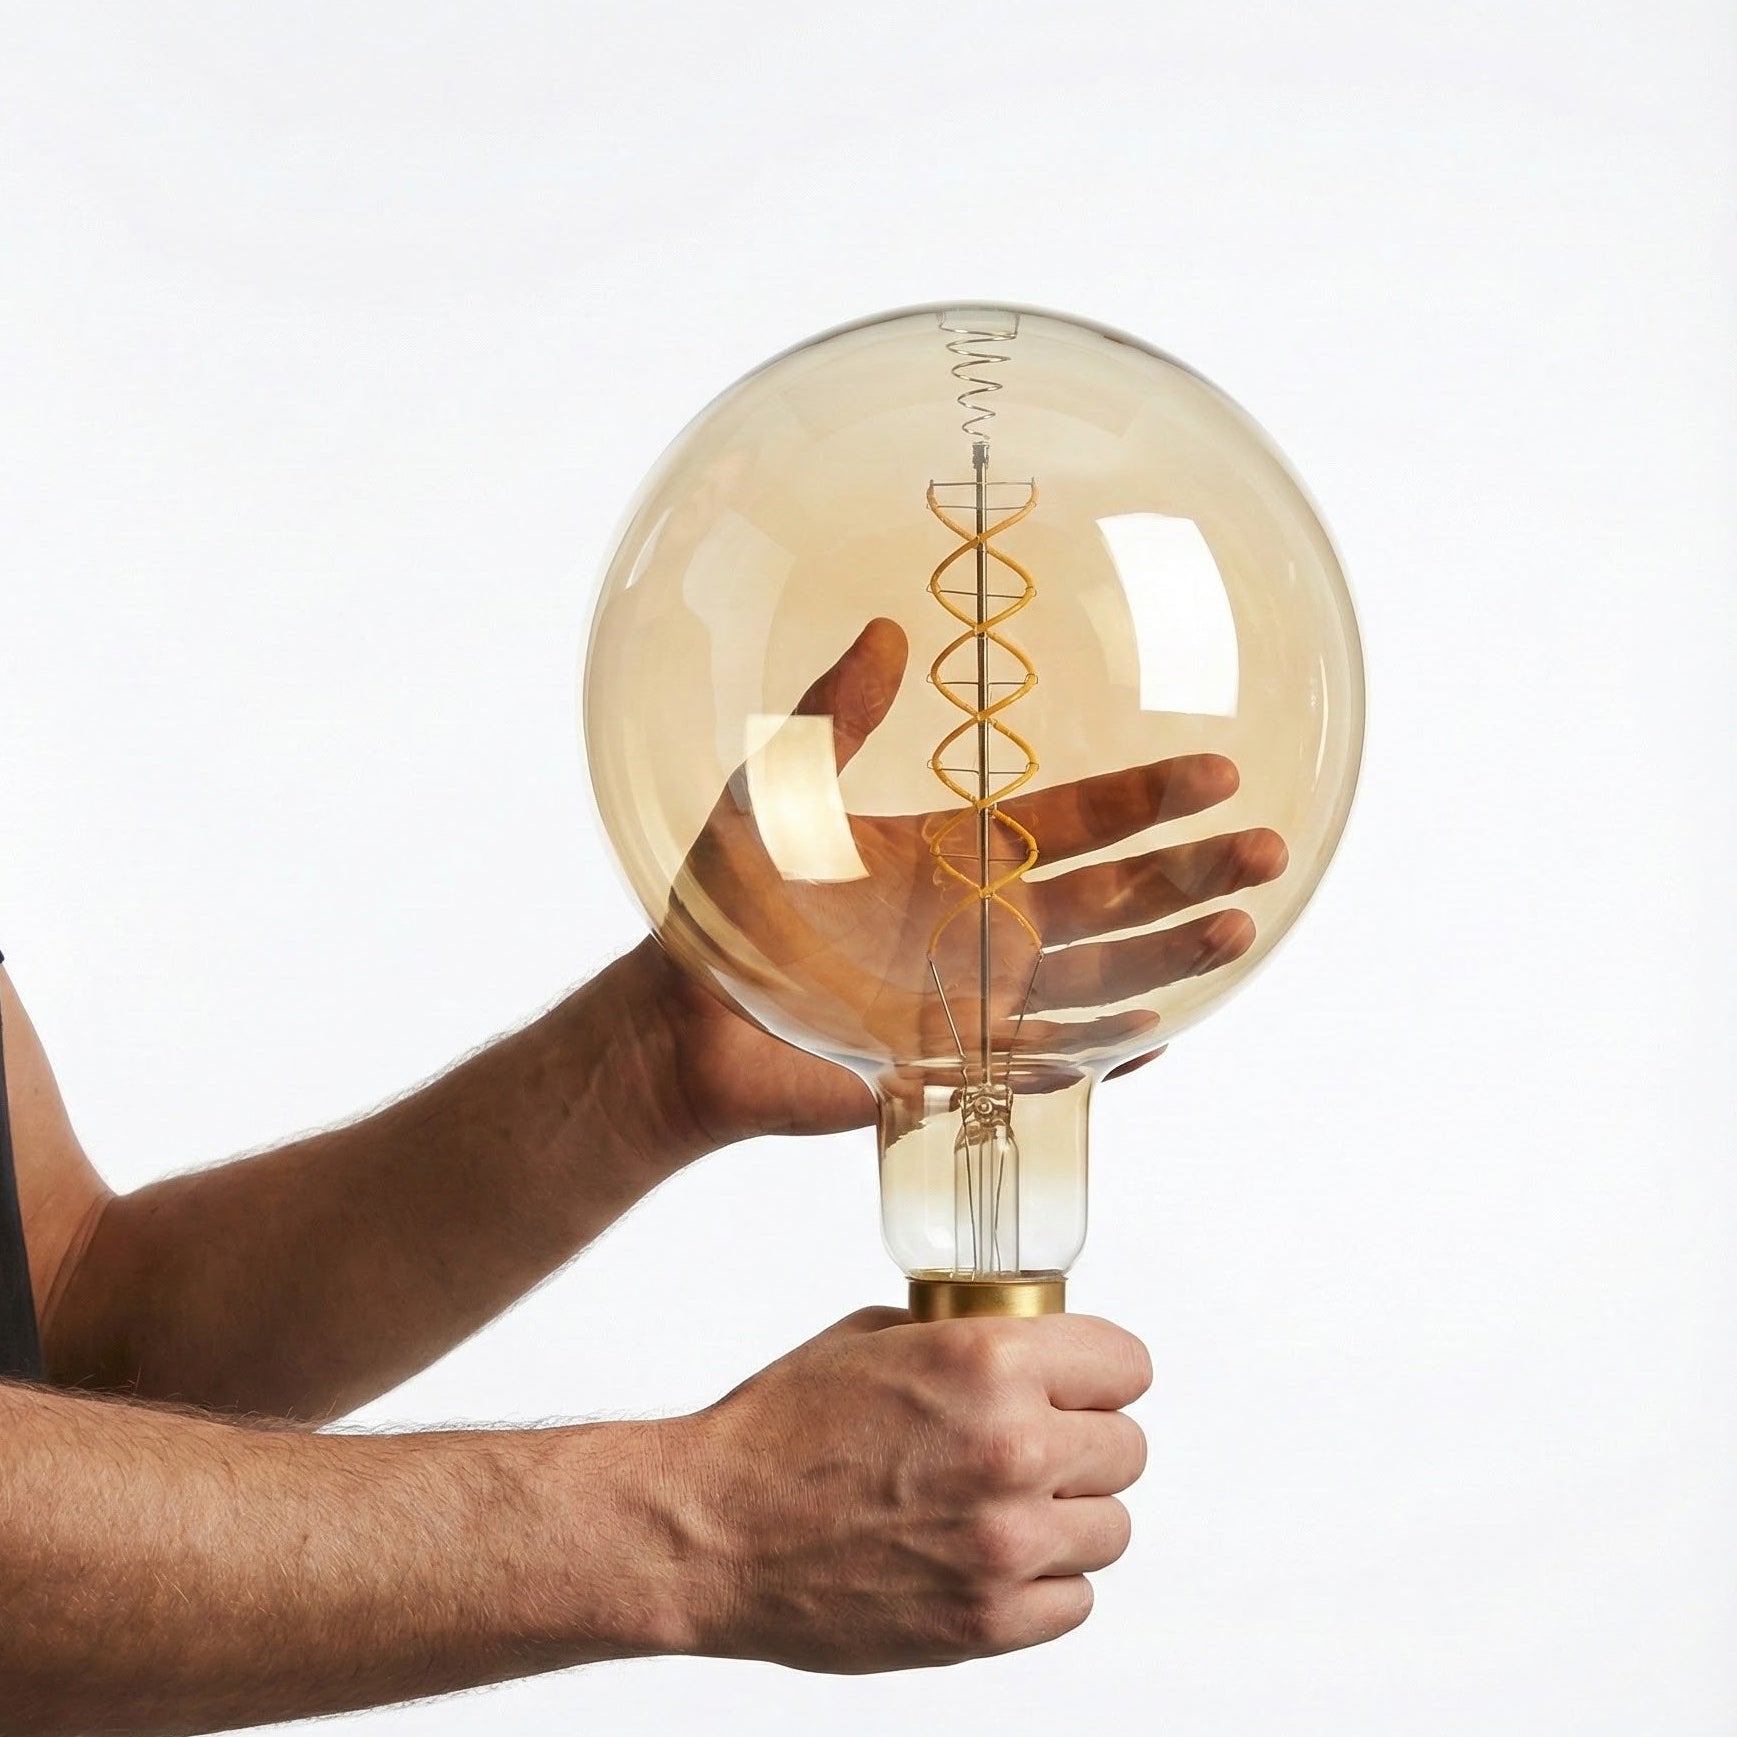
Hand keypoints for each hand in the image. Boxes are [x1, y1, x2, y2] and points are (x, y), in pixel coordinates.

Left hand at [640, 618, 1286, 1149]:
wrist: (683, 1020)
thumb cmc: (724, 906)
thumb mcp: (772, 795)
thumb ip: (832, 720)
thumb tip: (887, 630)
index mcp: (962, 858)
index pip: (1079, 822)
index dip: (1148, 798)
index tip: (1220, 771)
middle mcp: (990, 930)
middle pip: (1116, 899)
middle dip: (1193, 875)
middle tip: (1269, 849)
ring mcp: (982, 1004)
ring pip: (1101, 982)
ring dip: (1172, 958)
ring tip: (1240, 930)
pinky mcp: (958, 1072)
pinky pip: (1046, 1066)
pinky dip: (1100, 1055)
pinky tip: (1156, 1033)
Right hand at [658, 1307, 1151, 1672]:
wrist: (714, 1531)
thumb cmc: (780, 1430)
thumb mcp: (875, 1336)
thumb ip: (967, 1336)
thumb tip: (1028, 1341)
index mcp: (989, 1364)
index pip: (1126, 1363)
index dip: (1101, 1372)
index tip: (1085, 1383)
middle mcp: (1011, 1450)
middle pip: (1127, 1447)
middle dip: (1085, 1441)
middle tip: (1036, 1446)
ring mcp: (1005, 1544)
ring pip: (1112, 1528)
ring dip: (1069, 1516)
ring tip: (1007, 1506)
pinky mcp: (988, 1622)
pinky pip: (1076, 1600)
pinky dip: (1044, 1582)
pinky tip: (991, 1557)